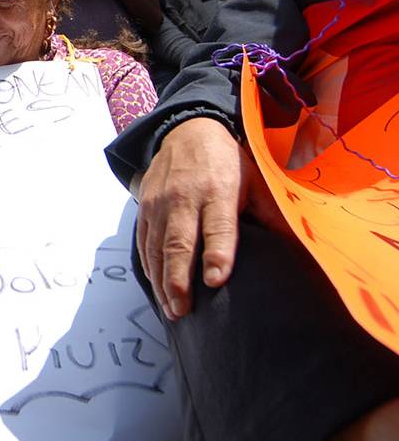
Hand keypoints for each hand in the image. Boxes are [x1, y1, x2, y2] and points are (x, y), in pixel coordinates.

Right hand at [135, 117, 286, 319]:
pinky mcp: (145, 209)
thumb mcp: (256, 179)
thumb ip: (270, 213)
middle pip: (179, 243)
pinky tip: (158, 289)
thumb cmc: (226, 161)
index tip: (216, 280)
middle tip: (184, 309)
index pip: (218, 225)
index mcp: (219, 189)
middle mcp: (184, 197)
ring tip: (172, 310)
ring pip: (157, 248)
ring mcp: (159, 204)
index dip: (217, 253)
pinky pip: (144, 243)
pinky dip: (150, 269)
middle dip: (179, 279)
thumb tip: (296, 249)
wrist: (187, 131)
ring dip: (162, 281)